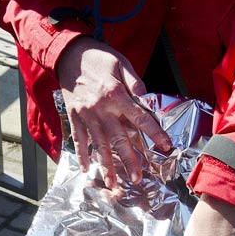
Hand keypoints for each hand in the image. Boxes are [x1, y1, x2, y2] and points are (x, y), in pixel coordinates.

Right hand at [56, 37, 171, 186]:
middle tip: (137, 178)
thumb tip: (148, 101)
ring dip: (106, 165)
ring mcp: (86, 114)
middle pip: (118, 139)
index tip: (165, 146)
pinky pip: (79, 139)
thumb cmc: (99, 58)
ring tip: (113, 183)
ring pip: (98, 144)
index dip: (154, 133)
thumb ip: (136, 84)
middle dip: (129, 160)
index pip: (140, 118)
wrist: (69, 53)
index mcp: (117, 95)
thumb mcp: (122, 64)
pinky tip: (87, 169)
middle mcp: (101, 108)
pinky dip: (82, 154)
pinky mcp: (74, 116)